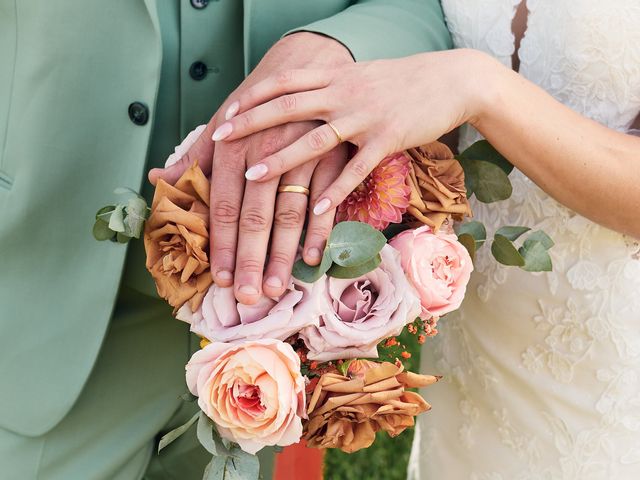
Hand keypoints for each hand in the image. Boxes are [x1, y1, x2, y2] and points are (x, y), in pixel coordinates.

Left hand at [149, 32, 352, 303]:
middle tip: (250, 297)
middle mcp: (264, 153)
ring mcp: (300, 155)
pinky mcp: (330, 156)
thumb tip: (157, 179)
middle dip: (252, 260)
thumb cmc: (257, 104)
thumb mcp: (221, 125)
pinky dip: (321, 230)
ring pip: (290, 214)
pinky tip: (313, 258)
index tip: (221, 279)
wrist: (305, 65)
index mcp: (232, 148)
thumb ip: (193, 158)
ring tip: (279, 287)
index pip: (222, 207)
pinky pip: (327, 199)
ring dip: (284, 254)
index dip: (221, 246)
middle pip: (255, 217)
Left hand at [212, 49, 487, 216]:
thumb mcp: (358, 77)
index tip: (225, 114)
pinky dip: (336, 189)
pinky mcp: (388, 139)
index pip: (283, 83)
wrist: (449, 80)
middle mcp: (344, 93)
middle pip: (287, 107)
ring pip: (315, 139)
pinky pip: (356, 168)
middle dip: (250, 124)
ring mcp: (365, 116)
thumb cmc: (400, 83)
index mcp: (334, 76)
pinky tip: (318, 208)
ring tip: (251, 178)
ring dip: (280, 159)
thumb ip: (328, 88)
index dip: (252, 98)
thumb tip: (298, 100)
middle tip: (218, 140)